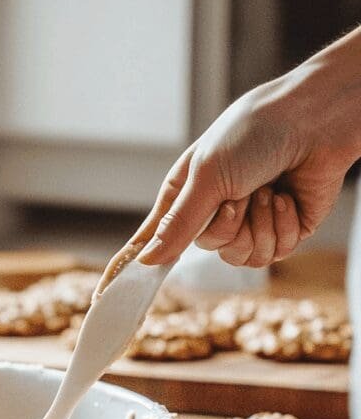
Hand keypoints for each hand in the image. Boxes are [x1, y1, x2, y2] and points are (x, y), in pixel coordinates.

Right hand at [101, 28, 360, 282]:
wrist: (314, 122)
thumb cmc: (254, 134)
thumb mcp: (207, 177)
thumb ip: (177, 224)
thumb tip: (146, 260)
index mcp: (185, 193)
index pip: (150, 239)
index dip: (131, 266)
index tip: (105, 296)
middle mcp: (213, 212)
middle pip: (207, 249)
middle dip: (228, 223)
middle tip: (241, 191)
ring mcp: (248, 224)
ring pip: (241, 257)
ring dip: (259, 223)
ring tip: (268, 189)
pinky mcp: (281, 232)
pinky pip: (273, 254)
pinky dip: (281, 225)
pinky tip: (286, 198)